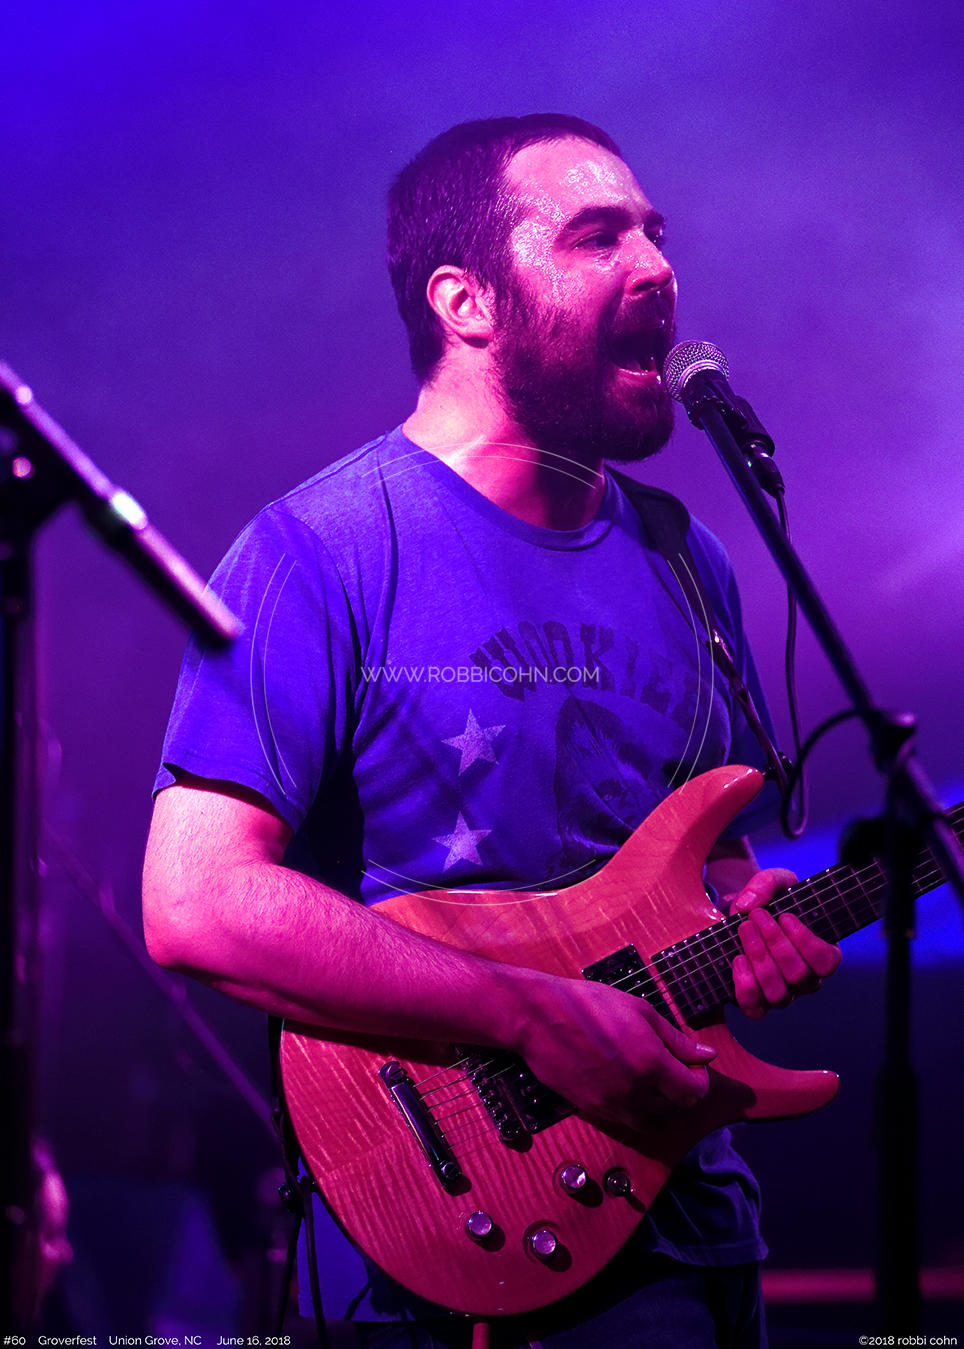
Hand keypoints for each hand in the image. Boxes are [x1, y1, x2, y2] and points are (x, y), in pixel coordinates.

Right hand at [518, 973, 716, 1129]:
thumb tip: (708, 1055)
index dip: (700, 1080)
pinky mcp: (592, 1109)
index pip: (694, 1091)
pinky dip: (635, 1110)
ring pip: (652, 1121)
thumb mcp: (639, 1010)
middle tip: (673, 1069)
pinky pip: (626, 1121)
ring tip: (650, 1080)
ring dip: (660, 1105)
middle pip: (676, 1108)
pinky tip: (626, 1084)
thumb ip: (676, 1038)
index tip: (693, 1066)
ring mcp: (612, 1104)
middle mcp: (635, 1090)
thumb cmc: (589, 1005)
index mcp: (651, 1062)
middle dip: (682, 1091)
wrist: (539, 1018)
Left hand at [728, 869, 841, 1018]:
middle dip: (775, 942)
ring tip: (745, 929)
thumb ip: (766, 884)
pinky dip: (745, 984)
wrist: (743, 920)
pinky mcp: (757, 1003)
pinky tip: (738, 958)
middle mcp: (805, 981)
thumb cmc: (768, 902)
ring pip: (778, 994)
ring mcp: (782, 994)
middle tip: (757, 916)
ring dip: (759, 959)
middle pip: (799, 975)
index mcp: (820, 955)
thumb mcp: (772, 883)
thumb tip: (747, 906)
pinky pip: (755, 1008)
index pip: (827, 962)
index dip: (805, 941)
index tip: (785, 915)